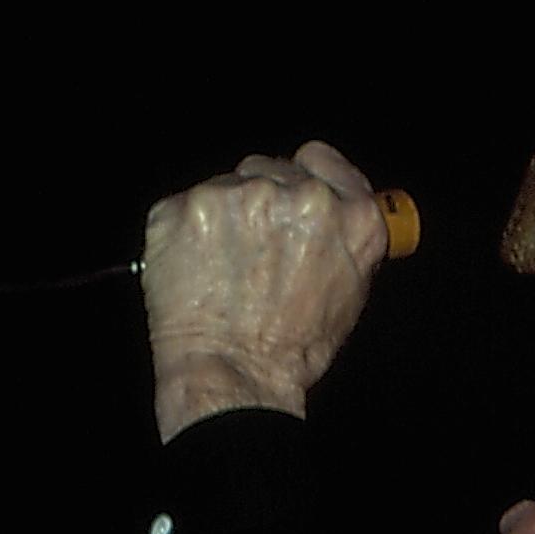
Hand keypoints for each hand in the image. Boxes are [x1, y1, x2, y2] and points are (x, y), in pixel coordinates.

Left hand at [141, 141, 388, 440]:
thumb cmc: (291, 350)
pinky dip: (187, 233)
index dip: (305, 177)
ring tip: (223, 267)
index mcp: (347, 214)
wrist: (232, 375)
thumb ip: (346, 240)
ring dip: (225, 217)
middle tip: (254, 249)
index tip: (293, 193)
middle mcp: (294, 194)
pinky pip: (184, 207)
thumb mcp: (350, 293)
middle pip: (270, 170)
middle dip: (262, 203)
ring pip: (226, 187)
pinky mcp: (184, 207)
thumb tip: (337, 216)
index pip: (320, 158)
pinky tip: (195, 270)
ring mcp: (235, 195)